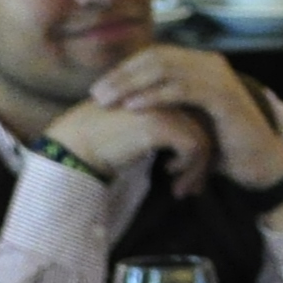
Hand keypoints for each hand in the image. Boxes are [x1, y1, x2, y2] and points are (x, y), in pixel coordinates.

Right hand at [44, 99, 214, 198]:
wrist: (77, 146)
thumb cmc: (105, 142)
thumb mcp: (141, 131)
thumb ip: (166, 132)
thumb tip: (193, 152)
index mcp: (163, 91)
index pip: (199, 115)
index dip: (202, 145)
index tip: (195, 172)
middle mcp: (167, 95)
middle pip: (205, 127)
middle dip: (205, 161)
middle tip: (196, 187)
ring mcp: (164, 107)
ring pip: (203, 139)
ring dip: (197, 170)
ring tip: (182, 190)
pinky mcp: (160, 125)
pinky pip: (193, 148)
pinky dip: (188, 167)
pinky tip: (170, 174)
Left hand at [88, 45, 282, 189]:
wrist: (260, 164)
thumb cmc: (224, 146)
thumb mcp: (191, 120)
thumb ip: (169, 106)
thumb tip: (130, 102)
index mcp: (201, 66)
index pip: (154, 56)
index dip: (125, 70)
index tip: (100, 89)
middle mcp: (209, 64)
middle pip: (156, 58)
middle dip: (123, 75)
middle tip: (97, 94)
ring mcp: (218, 77)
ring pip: (165, 69)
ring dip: (132, 83)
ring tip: (108, 100)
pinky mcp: (223, 96)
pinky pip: (182, 88)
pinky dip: (155, 95)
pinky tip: (133, 107)